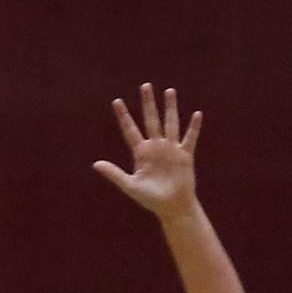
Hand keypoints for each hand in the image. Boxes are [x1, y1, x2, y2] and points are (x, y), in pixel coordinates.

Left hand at [93, 83, 201, 218]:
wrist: (172, 206)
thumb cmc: (150, 198)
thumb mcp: (130, 185)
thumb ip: (114, 173)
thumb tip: (95, 164)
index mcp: (140, 153)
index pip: (130, 130)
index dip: (124, 116)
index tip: (116, 101)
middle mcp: (155, 147)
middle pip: (150, 120)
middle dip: (148, 103)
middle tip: (145, 85)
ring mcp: (171, 149)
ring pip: (169, 123)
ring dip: (169, 108)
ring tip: (169, 91)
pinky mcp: (185, 155)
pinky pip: (189, 138)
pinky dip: (193, 127)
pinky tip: (196, 114)